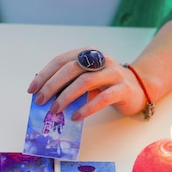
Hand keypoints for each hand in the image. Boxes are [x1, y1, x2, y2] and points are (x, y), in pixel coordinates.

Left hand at [26, 47, 145, 120]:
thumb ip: (69, 84)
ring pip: (86, 82)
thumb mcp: (86, 80)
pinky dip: (87, 108)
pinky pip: (103, 98)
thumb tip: (44, 97)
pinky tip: (76, 116)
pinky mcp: (123, 89)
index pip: (61, 61)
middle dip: (52, 85)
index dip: (44, 75)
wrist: (139, 88)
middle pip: (71, 69)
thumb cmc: (107, 85)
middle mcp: (100, 60)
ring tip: (55, 110)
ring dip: (66, 97)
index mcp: (87, 54)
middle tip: (41, 101)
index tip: (32, 90)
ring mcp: (113, 73)